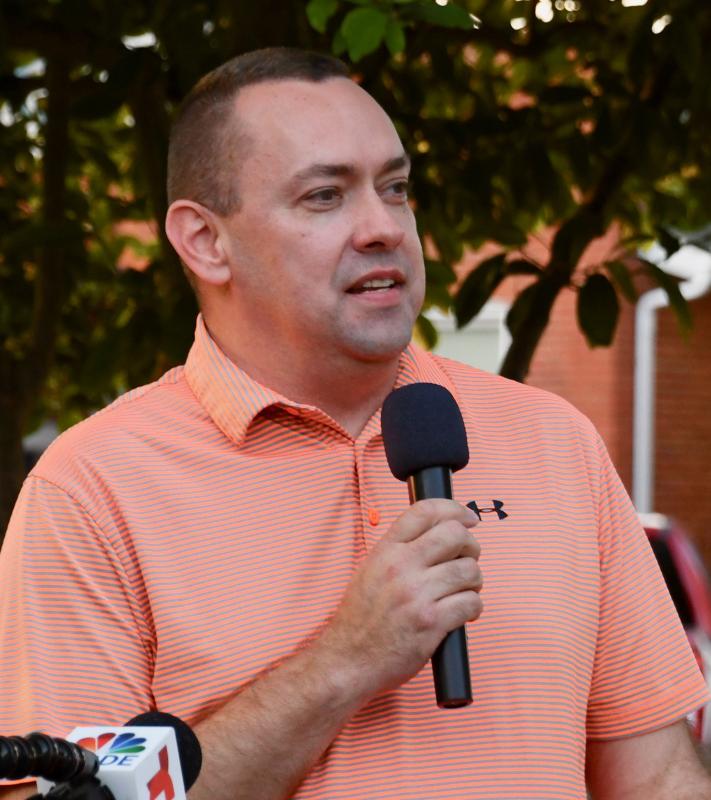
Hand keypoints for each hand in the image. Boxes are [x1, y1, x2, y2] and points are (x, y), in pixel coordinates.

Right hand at [319, 499, 481, 699]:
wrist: (348, 659)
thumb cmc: (361, 618)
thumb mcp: (371, 570)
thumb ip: (400, 550)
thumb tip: (440, 535)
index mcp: (386, 550)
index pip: (425, 511)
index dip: (454, 509)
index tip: (468, 518)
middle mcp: (401, 566)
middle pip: (455, 534)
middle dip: (471, 546)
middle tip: (467, 560)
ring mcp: (416, 594)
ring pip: (469, 569)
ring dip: (474, 580)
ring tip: (463, 591)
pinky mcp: (431, 623)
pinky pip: (471, 602)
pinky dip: (473, 607)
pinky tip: (462, 613)